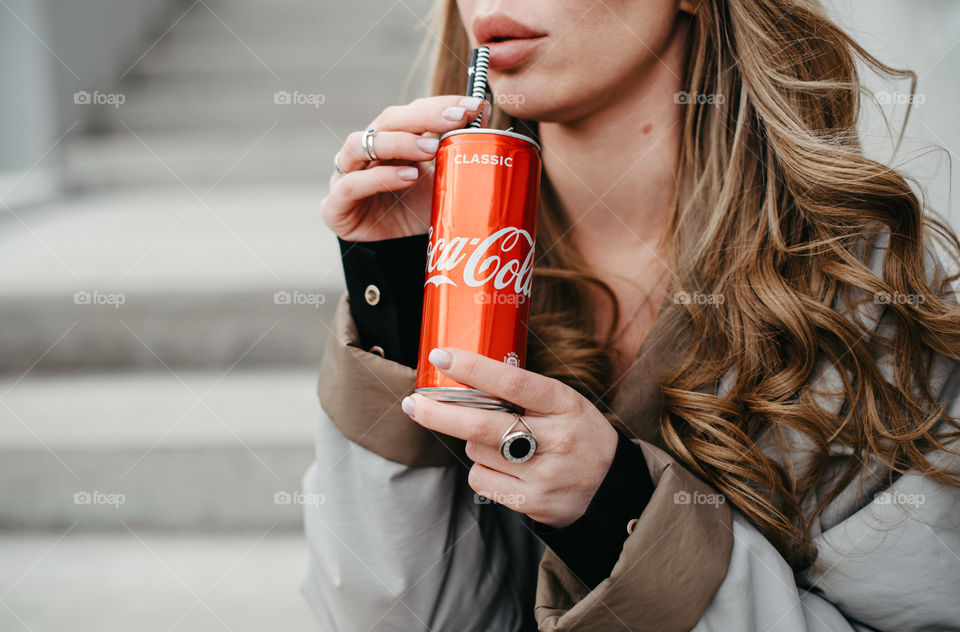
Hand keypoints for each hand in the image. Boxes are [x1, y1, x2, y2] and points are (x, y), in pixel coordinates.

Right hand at [321, 95, 491, 241]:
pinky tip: (408, 177)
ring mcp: (345, 176)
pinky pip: (353, 184)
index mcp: (390, 141)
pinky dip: (380, 178)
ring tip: (431, 149)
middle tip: (457, 119)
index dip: (440, 105)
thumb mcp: (443, 184)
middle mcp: (365, 153)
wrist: (398, 257)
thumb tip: (488, 128)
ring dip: (399, 142)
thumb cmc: (419, 216)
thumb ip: (456, 158)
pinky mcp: (335, 205)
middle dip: (424, 116)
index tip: (473, 105)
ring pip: (362, 144)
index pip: (411, 111)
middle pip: (388, 120)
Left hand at [401, 347, 618, 527]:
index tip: (440, 355)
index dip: (473, 367)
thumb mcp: (564, 404)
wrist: (612, 488)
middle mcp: (557, 439)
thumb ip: (524, 394)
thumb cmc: (578, 434)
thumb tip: (465, 379)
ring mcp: (545, 474)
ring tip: (503, 445)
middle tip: (413, 403)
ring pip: (477, 452)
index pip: (513, 382)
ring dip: (475, 444)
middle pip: (482, 424)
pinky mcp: (533, 502)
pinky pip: (481, 480)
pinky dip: (482, 472)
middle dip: (440, 413)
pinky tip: (506, 469)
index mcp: (564, 404)